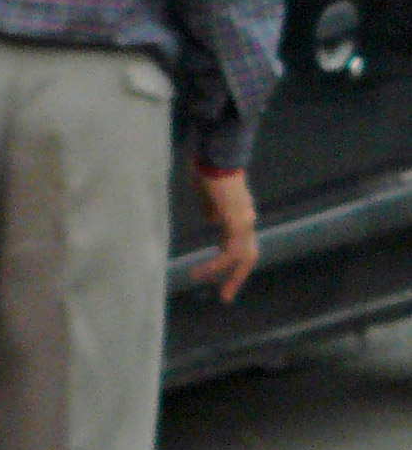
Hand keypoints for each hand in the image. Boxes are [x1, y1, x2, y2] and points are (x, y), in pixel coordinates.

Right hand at [192, 163, 257, 302]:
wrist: (215, 153)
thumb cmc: (207, 167)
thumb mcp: (205, 192)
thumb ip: (210, 207)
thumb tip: (211, 221)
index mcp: (237, 212)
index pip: (237, 241)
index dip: (228, 258)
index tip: (215, 271)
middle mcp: (246, 218)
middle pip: (248, 255)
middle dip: (236, 276)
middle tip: (225, 296)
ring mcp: (244, 220)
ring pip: (241, 255)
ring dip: (225, 274)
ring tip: (205, 284)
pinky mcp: (237, 221)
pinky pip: (230, 250)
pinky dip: (217, 264)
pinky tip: (202, 271)